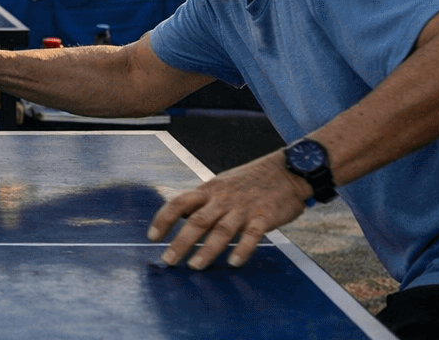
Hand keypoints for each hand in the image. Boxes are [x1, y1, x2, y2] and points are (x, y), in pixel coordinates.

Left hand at [147, 151, 310, 268]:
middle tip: (168, 260)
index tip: (152, 236)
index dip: (163, 219)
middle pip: (197, 221)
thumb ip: (202, 201)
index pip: (179, 203)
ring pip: (222, 230)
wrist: (287, 170)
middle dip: (180, 242)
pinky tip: (234, 263)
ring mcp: (244, 208)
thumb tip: (178, 215)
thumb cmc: (249, 181)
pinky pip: (252, 235)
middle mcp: (223, 199)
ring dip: (207, 250)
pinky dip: (242, 249)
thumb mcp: (220, 185)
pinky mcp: (266, 216)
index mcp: (209, 190)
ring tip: (195, 266)